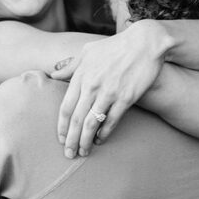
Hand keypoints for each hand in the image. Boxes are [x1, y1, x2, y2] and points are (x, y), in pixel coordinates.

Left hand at [49, 21, 167, 157]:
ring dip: (85, 141)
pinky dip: (105, 133)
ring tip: (83, 152)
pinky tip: (101, 140)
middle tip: (68, 155)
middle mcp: (92, 85)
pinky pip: (112, 120)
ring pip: (91, 123)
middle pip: (76, 119)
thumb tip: (53, 74)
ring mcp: (109, 92)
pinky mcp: (126, 97)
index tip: (60, 139)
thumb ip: (70, 65)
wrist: (145, 43)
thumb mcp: (88, 51)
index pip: (65, 107)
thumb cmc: (115, 46)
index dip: (61, 126)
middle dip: (70, 140)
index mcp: (81, 75)